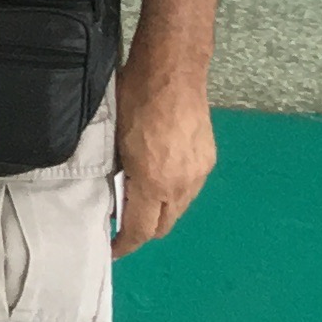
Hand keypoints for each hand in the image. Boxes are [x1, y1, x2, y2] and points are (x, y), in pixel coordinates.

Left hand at [110, 64, 216, 251]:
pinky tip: (159, 179)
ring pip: (179, 208)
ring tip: (139, 199)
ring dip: (161, 210)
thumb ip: (117, 174)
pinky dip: (174, 192)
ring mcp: (199, 172)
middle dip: (144, 231)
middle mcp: (181, 185)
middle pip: (165, 225)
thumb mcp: (113, 140)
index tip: (113, 249)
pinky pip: (190, 188)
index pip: (141, 230)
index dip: (126, 244)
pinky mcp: (208, 159)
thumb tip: (113, 194)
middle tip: (123, 224)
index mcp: (153, 183)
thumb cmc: (133, 98)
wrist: (173, 71)